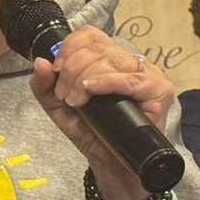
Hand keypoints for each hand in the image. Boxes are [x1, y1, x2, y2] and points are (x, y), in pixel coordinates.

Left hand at [30, 27, 174, 199]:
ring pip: (112, 60)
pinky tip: (90, 91)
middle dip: (72, 69)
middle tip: (64, 95)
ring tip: (75, 101)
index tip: (56, 70)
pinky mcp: (159, 91)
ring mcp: (149, 75)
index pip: (92, 34)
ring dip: (84, 78)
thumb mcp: (58, 107)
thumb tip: (40, 62)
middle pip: (98, 47)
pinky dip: (106, 82)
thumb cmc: (91, 132)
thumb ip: (44, 85)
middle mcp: (132, 62)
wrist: (111, 164)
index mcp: (111, 58)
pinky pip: (130, 79)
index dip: (70, 48)